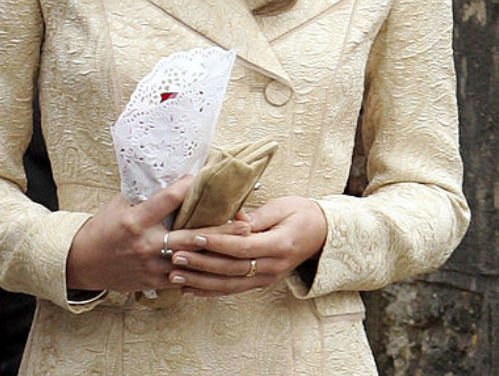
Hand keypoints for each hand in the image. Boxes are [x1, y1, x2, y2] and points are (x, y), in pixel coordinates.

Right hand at [66, 176, 250, 293]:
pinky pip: (182, 279)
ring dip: (215, 255)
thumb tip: (170, 173)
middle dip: (218, 232)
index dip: (187, 187)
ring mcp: (150, 267)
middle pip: (189, 237)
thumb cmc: (104, 226)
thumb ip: (145, 194)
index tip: (203, 177)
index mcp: (135, 220)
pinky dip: (201, 272)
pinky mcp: (153, 282)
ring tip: (240, 248)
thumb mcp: (120, 204)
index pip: (167, 200)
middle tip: (244, 225)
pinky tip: (220, 268)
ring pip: (190, 263)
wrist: (84, 262)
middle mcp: (145, 244)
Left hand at [165, 196, 326, 296]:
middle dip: (201, 264)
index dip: (217, 242)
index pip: (242, 247)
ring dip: (200, 282)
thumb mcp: (282, 208)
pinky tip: (190, 289)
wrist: (323, 234)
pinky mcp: (260, 282)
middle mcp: (272, 267)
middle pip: (231, 269)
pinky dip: (210, 291)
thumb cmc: (302, 214)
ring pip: (229, 285)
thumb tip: (233, 219)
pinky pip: (233, 289)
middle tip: (176, 257)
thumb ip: (256, 216)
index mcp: (279, 246)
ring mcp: (266, 278)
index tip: (195, 236)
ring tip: (175, 277)